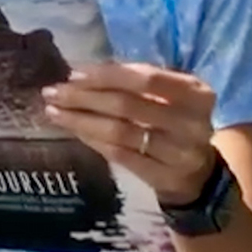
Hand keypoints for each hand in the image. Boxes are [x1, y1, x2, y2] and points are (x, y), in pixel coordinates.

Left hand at [41, 62, 217, 205]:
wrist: (198, 173)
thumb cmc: (174, 120)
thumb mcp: (167, 96)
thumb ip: (134, 82)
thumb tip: (80, 74)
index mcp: (196, 92)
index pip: (146, 78)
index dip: (106, 75)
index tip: (73, 74)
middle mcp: (192, 122)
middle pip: (127, 105)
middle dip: (84, 97)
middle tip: (52, 93)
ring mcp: (180, 153)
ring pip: (120, 132)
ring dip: (81, 120)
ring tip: (53, 112)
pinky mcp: (165, 176)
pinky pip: (120, 155)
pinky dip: (93, 141)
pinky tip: (74, 131)